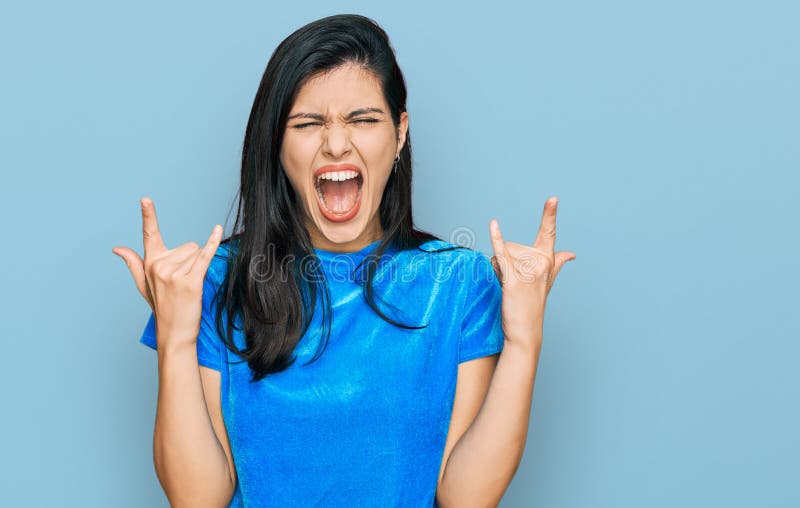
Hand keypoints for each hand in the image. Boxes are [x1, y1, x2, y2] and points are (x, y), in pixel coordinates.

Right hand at [112, 197, 222, 347]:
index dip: (148, 215)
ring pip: (197, 254)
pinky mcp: (190, 282)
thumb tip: (117, 248)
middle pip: (188, 246)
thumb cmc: (162, 308)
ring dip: (198, 269)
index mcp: (150, 263)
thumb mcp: (143, 285)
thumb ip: (133, 263)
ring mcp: (173, 274)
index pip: (150, 234)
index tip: (145, 199)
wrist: (174, 333)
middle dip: (191, 262)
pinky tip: (217, 230)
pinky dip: (212, 243)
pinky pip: (204, 257)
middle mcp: (159, 266)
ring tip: (190, 288)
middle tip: (184, 284)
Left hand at [489, 196, 575, 347]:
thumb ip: (558, 263)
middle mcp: (540, 262)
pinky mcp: (514, 278)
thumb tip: (571, 254)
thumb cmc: (533, 305)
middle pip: (511, 247)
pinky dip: (496, 239)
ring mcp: (528, 270)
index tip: (553, 198)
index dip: (549, 215)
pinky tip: (493, 224)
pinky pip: (502, 254)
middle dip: (504, 262)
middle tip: (513, 284)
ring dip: (497, 269)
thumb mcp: (547, 281)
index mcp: (548, 260)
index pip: (548, 233)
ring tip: (508, 287)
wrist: (525, 330)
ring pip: (501, 254)